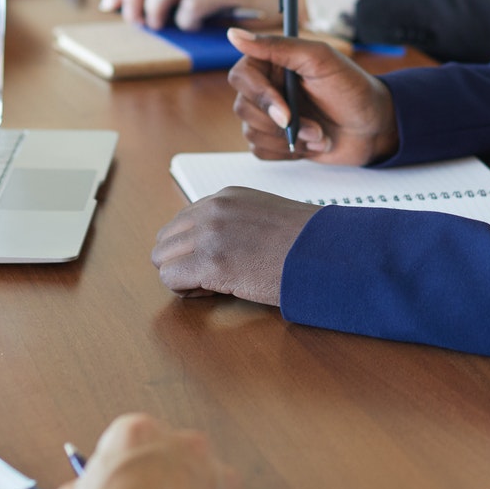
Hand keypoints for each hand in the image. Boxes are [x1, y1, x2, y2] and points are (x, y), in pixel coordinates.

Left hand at [152, 186, 319, 304]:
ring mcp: (210, 233)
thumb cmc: (306, 244)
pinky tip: (213, 291)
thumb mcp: (267, 217)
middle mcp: (213, 209)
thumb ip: (237, 222)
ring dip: (181, 275)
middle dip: (182, 261)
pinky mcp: (210, 262)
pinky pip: (170, 278)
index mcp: (227, 197)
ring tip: (212, 285)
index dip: (194, 247)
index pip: (183, 222)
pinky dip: (185, 290)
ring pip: (162, 259)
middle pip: (166, 239)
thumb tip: (221, 246)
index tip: (216, 261)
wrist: (327, 253)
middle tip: (210, 277)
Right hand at [225, 28, 398, 163]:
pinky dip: (287, 152)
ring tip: (319, 134)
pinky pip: (260, 151)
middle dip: (281, 124)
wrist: (374, 128)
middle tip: (315, 127)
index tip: (285, 112)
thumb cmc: (353, 89)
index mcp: (273, 63)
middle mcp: (267, 87)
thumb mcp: (320, 59)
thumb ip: (277, 46)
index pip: (241, 76)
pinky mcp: (275, 140)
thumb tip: (234, 34)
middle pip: (243, 107)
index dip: (260, 96)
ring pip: (251, 132)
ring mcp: (270, 115)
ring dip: (289, 139)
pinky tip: (311, 144)